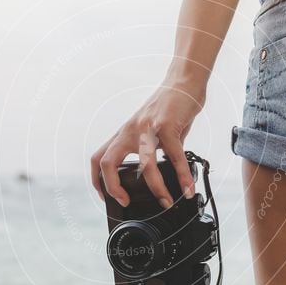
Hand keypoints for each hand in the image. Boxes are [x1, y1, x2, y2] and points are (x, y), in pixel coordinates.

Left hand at [91, 79, 205, 208]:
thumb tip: (164, 174)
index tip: (109, 197)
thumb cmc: (170, 108)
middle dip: (112, 187)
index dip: (98, 181)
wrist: (184, 82)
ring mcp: (147, 128)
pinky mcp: (167, 125)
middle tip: (126, 202)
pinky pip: (175, 156)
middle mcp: (130, 131)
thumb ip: (154, 151)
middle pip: (107, 162)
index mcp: (124, 134)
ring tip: (166, 202)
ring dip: (156, 188)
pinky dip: (182, 175)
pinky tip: (187, 188)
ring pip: (145, 165)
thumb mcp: (153, 131)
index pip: (99, 158)